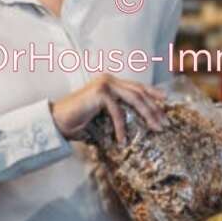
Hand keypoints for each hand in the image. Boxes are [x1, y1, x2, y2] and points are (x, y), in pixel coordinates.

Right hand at [51, 74, 166, 144]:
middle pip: (139, 92)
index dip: (152, 93)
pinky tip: (122, 140)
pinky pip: (117, 111)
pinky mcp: (100, 93)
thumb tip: (137, 128)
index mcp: (110, 83)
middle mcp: (109, 80)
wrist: (55, 122)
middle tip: (164, 122)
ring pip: (134, 98)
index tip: (166, 102)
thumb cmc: (77, 122)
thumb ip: (117, 116)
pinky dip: (121, 127)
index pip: (136, 87)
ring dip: (147, 114)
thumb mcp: (102, 118)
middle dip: (154, 108)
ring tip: (155, 128)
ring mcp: (104, 84)